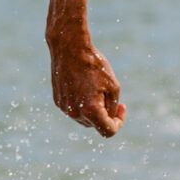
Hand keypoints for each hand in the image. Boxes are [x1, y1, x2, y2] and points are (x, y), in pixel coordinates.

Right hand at [46, 0, 126, 136]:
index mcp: (91, 110)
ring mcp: (65, 108)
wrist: (69, 48)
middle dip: (105, 114)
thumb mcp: (113, 86)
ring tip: (96, 88)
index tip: (121, 109)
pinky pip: (74, 109)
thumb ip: (112, 108)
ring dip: (93, 110)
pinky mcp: (58, 101)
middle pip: (96, 124)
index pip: (108, 131)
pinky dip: (81, 104)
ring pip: (84, 118)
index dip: (118, 123)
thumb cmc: (94, 65)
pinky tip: (84, 86)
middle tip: (111, 96)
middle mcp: (75, 113)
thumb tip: (108, 119)